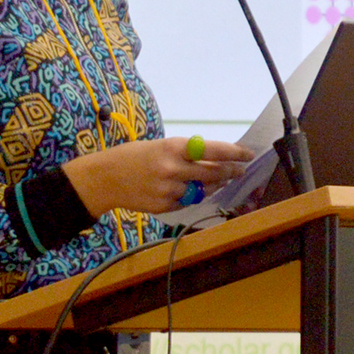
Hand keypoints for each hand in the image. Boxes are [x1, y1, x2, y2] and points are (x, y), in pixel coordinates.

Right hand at [62, 137, 255, 215]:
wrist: (105, 179)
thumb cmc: (133, 156)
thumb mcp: (160, 146)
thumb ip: (185, 153)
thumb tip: (213, 159)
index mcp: (172, 148)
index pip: (212, 151)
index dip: (234, 153)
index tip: (248, 154)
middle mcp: (173, 170)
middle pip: (213, 173)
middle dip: (230, 171)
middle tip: (241, 170)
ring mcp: (169, 191)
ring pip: (204, 189)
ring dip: (215, 184)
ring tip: (221, 179)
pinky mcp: (165, 207)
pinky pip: (189, 201)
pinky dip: (196, 195)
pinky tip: (197, 189)